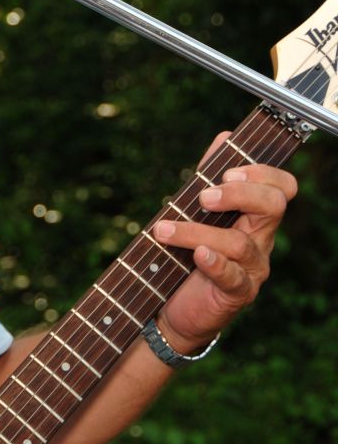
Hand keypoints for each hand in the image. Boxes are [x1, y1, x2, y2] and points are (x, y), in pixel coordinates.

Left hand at [152, 131, 296, 351]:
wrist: (172, 306)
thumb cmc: (185, 255)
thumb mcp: (195, 212)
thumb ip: (209, 176)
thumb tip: (225, 137)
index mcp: (254, 216)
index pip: (281, 188)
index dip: (262, 173)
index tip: (227, 172)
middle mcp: (260, 240)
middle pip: (272, 207)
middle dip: (239, 195)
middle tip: (203, 197)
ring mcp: (252, 268)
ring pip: (238, 242)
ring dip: (196, 231)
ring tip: (161, 230)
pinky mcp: (237, 294)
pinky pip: (233, 276)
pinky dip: (214, 263)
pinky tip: (197, 255)